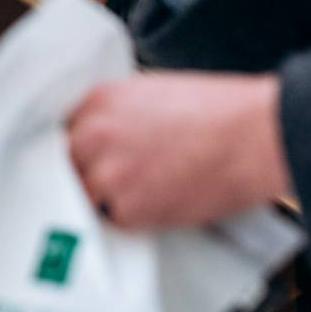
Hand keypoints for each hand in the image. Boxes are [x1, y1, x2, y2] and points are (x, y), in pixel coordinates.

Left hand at [68, 72, 290, 229]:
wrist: (253, 137)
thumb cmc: (217, 112)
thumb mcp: (151, 93)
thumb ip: (113, 113)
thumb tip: (93, 132)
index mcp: (98, 102)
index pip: (57, 131)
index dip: (71, 148)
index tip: (77, 157)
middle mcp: (93, 136)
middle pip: (63, 165)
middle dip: (81, 173)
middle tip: (110, 176)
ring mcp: (106, 175)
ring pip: (83, 195)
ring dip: (102, 197)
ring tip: (142, 186)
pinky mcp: (124, 208)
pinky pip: (112, 218)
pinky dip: (131, 215)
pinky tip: (159, 197)